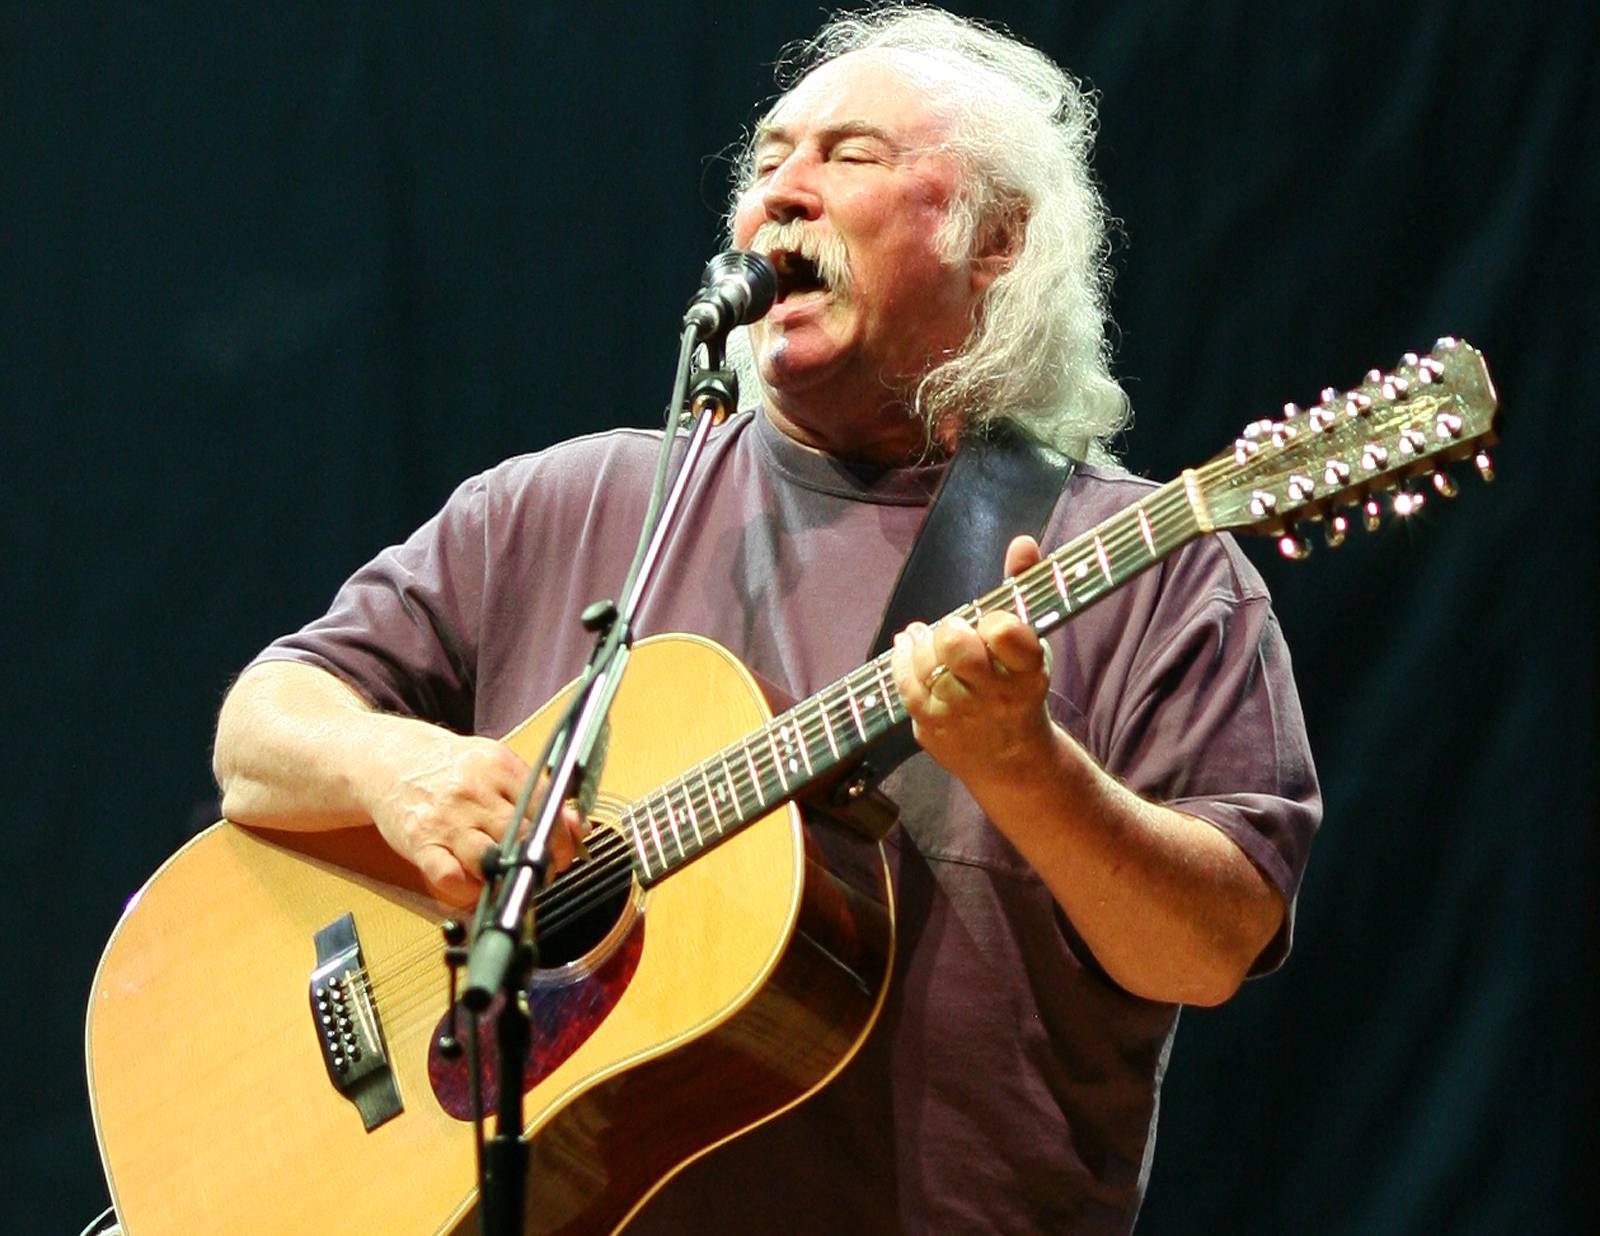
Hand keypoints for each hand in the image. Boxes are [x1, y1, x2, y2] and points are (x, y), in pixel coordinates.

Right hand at [364, 729, 589, 906]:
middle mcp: (475, 791)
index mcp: (500, 767)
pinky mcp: (421, 842)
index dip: (562, 838)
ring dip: (507, 879)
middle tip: (543, 873)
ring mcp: (447, 818)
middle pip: (523, 836)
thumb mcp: (497, 767)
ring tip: (511, 881)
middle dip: (541, 863)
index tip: (564, 854)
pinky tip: (475, 886)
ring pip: (490, 860)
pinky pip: (449, 877)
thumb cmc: (452, 768)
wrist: (392, 759)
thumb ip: (536, 793)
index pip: (546, 807)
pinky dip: (468, 891)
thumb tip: (578, 827)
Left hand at [889, 534, 1056, 788]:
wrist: (1011, 761)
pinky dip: (901, 658)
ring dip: (921, 642)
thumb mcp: (1033, 642)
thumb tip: (1022, 542)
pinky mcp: (930, 726)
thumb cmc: (1019, 687)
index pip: (1006, 634)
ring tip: (925, 636)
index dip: (994, 623)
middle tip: (954, 630)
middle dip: (950, 631)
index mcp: (1028, 672)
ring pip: (925, 664)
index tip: (993, 624)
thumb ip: (1024, 588)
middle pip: (956, 648)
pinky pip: (904, 684)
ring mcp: (959, 714)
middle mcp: (994, 696)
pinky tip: (908, 645)